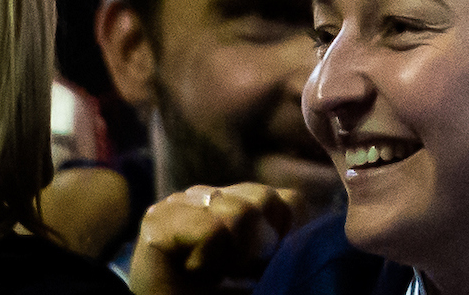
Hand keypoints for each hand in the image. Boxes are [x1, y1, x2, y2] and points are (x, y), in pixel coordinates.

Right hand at [124, 183, 297, 294]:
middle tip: (236, 275)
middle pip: (266, 200)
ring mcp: (181, 202)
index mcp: (237, 201)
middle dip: (261, 249)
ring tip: (214, 275)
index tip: (263, 269)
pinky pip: (213, 231)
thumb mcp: (263, 266)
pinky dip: (211, 261)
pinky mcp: (157, 219)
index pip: (289, 201)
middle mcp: (208, 194)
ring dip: (236, 259)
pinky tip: (193, 273)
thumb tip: (311, 220)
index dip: (287, 239)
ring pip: (242, 214)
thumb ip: (285, 236)